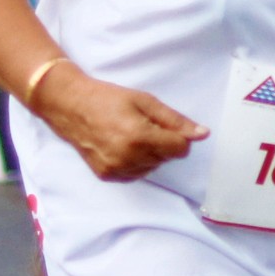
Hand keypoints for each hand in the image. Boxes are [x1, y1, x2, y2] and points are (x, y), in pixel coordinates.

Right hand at [36, 65, 208, 181]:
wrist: (71, 107)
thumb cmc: (108, 99)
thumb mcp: (145, 102)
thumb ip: (175, 120)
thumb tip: (203, 134)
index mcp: (139, 137)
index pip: (180, 149)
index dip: (178, 136)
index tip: (165, 125)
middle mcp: (128, 158)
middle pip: (167, 158)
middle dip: (162, 143)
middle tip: (142, 125)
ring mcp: (116, 169)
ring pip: (153, 167)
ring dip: (149, 154)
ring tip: (129, 134)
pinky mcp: (108, 176)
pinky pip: (136, 173)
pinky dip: (135, 162)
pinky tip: (122, 145)